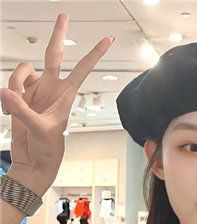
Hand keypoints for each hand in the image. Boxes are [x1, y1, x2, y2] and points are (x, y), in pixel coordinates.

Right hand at [0, 14, 113, 193]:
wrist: (35, 158)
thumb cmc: (48, 147)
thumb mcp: (40, 129)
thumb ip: (23, 110)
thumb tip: (6, 90)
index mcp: (65, 94)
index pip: (81, 70)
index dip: (93, 54)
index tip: (108, 40)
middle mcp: (52, 87)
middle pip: (53, 54)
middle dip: (57, 35)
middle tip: (64, 14)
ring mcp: (35, 90)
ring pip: (21, 71)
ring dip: (13, 85)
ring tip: (12, 108)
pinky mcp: (20, 95)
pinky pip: (9, 85)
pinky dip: (6, 97)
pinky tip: (8, 112)